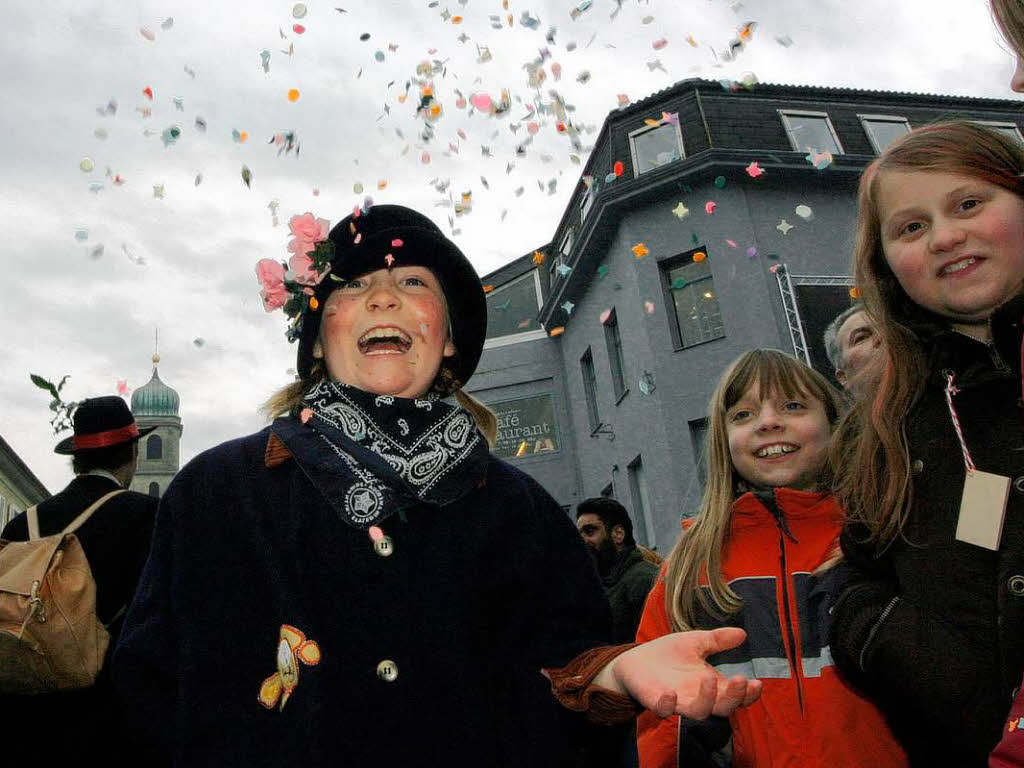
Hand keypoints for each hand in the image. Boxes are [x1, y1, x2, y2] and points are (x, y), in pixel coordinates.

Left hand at [600, 628, 760, 718]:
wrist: (636, 660)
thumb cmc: (669, 654)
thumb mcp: (695, 642)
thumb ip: (717, 640)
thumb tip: (742, 633)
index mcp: (712, 685)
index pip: (736, 696)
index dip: (748, 694)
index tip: (756, 682)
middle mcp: (698, 697)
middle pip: (723, 708)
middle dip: (734, 697)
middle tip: (740, 680)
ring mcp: (678, 701)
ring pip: (699, 713)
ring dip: (707, 699)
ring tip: (709, 678)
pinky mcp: (657, 702)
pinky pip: (664, 710)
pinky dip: (668, 705)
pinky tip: (671, 693)